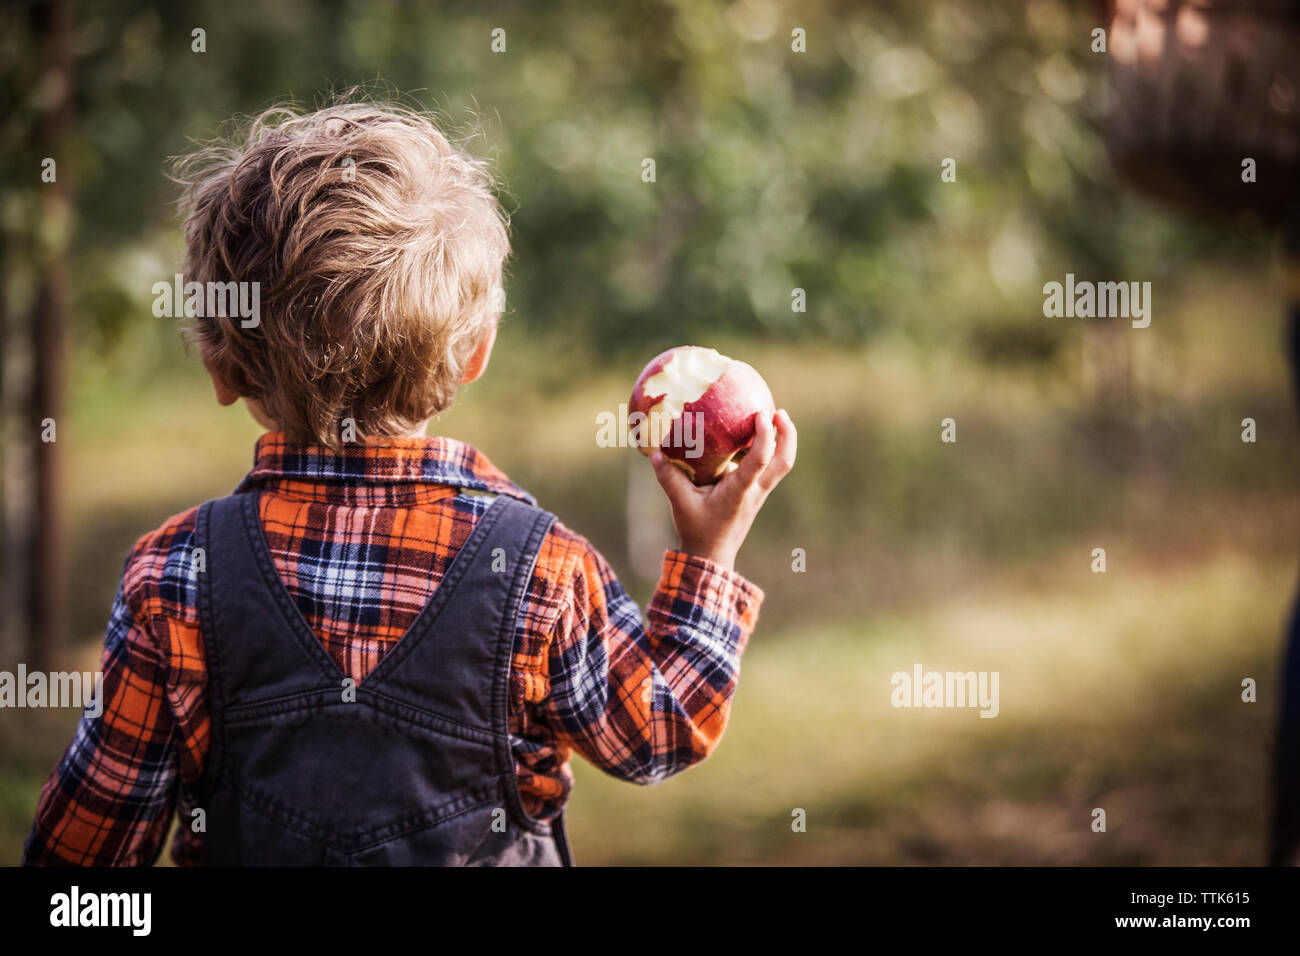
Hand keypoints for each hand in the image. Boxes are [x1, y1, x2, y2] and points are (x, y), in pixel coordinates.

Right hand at [650, 409, 796, 571]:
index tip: (762, 414)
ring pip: (781, 465)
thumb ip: (669, 478)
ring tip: (773, 417)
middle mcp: (755, 490)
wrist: (711, 556)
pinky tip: (753, 436)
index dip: (766, 436)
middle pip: (784, 462)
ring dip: (783, 441)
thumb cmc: (698, 530)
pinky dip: (769, 449)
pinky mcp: (755, 493)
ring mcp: (758, 493)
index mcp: (740, 490)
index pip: (760, 460)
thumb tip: (655, 453)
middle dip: (787, 435)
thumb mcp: (680, 504)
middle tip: (778, 412)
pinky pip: (769, 468)